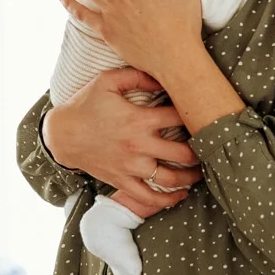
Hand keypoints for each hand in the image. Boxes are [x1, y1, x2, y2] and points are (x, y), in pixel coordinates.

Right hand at [42, 67, 202, 202]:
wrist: (62, 135)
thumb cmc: (85, 105)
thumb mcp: (107, 81)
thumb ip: (137, 75)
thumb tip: (163, 74)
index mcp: (138, 119)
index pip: (178, 116)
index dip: (194, 112)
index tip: (203, 111)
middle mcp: (138, 145)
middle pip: (183, 152)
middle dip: (202, 150)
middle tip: (212, 147)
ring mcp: (131, 167)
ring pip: (171, 178)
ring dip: (191, 177)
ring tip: (202, 171)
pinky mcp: (123, 182)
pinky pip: (149, 197)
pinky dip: (168, 200)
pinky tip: (181, 195)